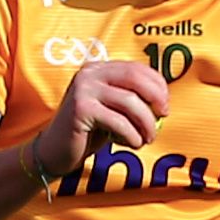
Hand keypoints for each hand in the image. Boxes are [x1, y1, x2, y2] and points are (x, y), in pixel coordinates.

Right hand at [33, 59, 169, 177]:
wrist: (54, 151)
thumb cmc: (88, 132)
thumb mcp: (111, 110)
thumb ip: (131, 99)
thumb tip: (163, 101)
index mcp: (98, 69)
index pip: (136, 68)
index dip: (157, 84)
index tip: (165, 105)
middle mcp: (89, 73)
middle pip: (135, 78)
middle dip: (156, 98)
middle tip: (163, 117)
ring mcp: (83, 89)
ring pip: (129, 102)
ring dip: (145, 123)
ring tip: (147, 138)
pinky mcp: (81, 108)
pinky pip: (118, 121)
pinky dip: (131, 135)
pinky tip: (132, 144)